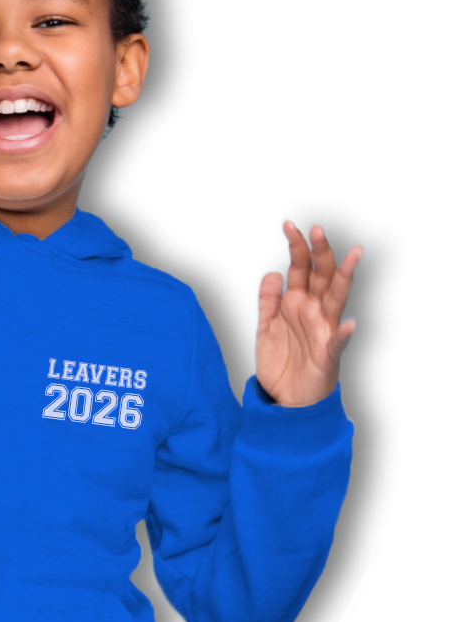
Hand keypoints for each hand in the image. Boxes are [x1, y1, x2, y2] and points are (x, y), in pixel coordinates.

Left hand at [254, 217, 363, 406]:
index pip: (299, 267)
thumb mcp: (266, 326)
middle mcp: (314, 311)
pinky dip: (345, 333)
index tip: (288, 222)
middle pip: (320, 276)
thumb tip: (271, 270)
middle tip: (316, 228)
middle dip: (319, 252)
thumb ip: (269, 300)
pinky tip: (350, 323)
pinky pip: (338, 342)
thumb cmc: (282, 360)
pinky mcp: (328, 355)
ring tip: (354, 253)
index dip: (296, 246)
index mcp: (298, 302)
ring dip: (345, 276)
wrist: (286, 399)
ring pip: (337, 299)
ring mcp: (324, 331)